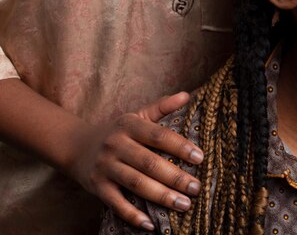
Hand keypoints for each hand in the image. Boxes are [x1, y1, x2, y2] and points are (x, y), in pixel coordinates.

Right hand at [66, 92, 202, 230]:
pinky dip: (133, 215)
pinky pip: (116, 203)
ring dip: (161, 196)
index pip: (159, 136)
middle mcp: (116, 145)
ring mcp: (106, 167)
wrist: (76, 146)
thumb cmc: (117, 131)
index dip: (180, 147)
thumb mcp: (137, 116)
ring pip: (136, 184)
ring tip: (184, 204)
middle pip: (149, 163)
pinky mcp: (97, 187)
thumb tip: (187, 95)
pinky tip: (151, 225)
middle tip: (197, 188)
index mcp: (129, 126)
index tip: (200, 158)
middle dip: (175, 177)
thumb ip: (162, 107)